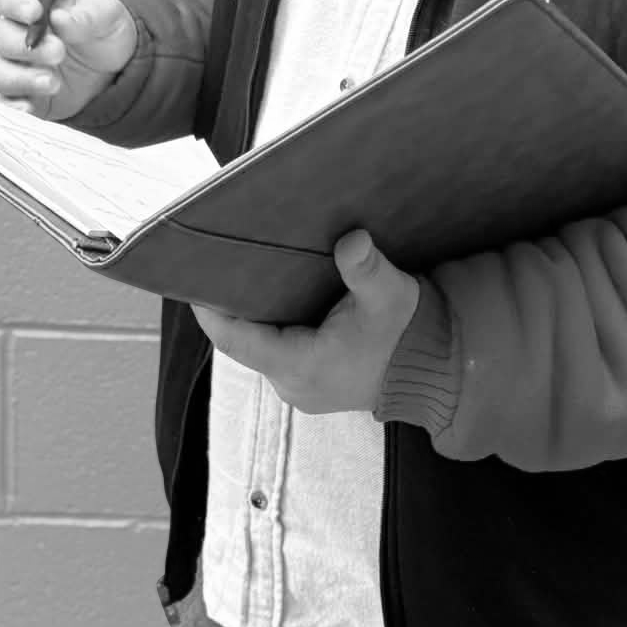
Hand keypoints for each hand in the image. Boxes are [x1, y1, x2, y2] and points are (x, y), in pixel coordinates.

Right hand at [0, 0, 137, 119]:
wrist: (117, 68)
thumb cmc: (105, 30)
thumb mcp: (107, 15)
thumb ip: (85, 16)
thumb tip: (59, 19)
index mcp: (35, 3)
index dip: (15, 3)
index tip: (34, 13)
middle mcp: (19, 34)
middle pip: (1, 36)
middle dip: (25, 45)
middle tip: (58, 52)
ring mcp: (19, 66)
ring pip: (0, 71)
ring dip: (22, 78)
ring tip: (53, 82)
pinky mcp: (24, 95)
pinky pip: (6, 103)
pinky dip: (13, 107)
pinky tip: (28, 109)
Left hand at [192, 230, 420, 415]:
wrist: (433, 368)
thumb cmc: (409, 334)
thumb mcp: (390, 296)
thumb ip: (367, 269)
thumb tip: (351, 240)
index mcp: (301, 366)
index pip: (235, 340)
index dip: (209, 310)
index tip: (193, 279)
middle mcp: (292, 384)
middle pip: (242, 340)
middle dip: (230, 304)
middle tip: (219, 261)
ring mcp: (299, 386)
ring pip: (257, 345)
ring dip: (251, 314)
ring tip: (243, 272)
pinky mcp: (308, 381)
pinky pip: (274, 350)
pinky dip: (269, 324)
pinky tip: (273, 293)